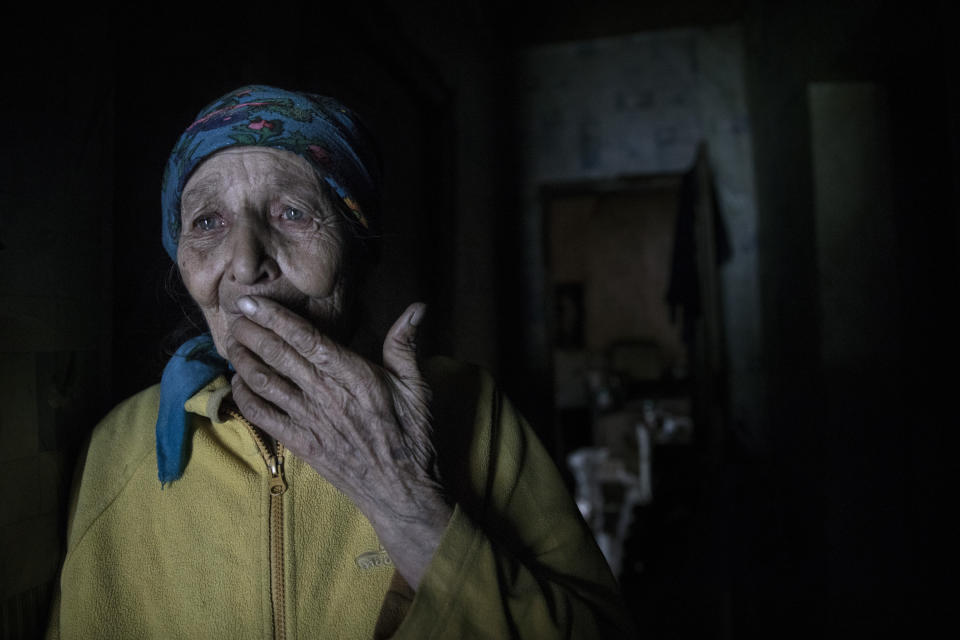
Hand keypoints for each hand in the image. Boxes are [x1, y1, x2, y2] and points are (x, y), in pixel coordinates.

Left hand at [225, 295, 451, 587]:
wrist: (402, 492)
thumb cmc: (412, 436)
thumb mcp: (417, 387)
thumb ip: (405, 345)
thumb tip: (417, 306)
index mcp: (355, 376)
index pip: (307, 339)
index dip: (275, 318)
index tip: (251, 301)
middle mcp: (326, 395)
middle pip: (278, 355)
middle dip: (251, 332)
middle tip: (234, 315)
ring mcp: (309, 420)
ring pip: (264, 382)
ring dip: (244, 360)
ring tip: (233, 342)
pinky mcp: (300, 443)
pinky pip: (262, 416)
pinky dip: (244, 396)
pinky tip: (239, 382)